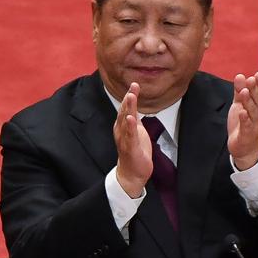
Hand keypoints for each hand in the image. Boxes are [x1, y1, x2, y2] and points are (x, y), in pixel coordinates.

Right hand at [114, 82, 152, 197]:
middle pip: (124, 112)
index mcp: (123, 126)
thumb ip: (135, 119)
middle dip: (129, 99)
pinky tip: (132, 118)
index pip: (126, 108)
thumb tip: (136, 108)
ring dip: (128, 108)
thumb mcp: (136, 132)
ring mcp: (124, 139)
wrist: (132, 173)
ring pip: (125, 121)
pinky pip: (130, 136)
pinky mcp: (130, 148)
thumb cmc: (134, 152)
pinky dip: (130, 127)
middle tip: (133, 86)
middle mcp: (121, 131)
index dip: (130, 96)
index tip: (135, 84)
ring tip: (131, 96)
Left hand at [227, 71, 257, 170]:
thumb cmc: (243, 125)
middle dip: (254, 90)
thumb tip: (240, 75)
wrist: (245, 149)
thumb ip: (239, 92)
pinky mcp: (246, 135)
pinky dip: (245, 119)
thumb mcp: (239, 105)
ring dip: (249, 102)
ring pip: (252, 112)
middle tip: (251, 79)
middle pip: (256, 101)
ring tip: (244, 91)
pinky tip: (242, 112)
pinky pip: (246, 126)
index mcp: (257, 107)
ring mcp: (253, 125)